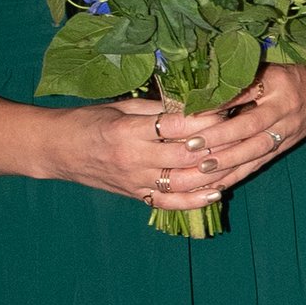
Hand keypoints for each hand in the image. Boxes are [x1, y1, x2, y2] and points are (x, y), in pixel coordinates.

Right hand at [46, 61, 305, 206]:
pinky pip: (170, 202)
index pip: (179, 124)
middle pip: (189, 154)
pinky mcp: (135, 196)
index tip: (234, 106)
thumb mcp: (120, 107)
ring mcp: (136, 181)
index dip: (210, 116)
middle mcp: (135, 159)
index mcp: (129, 131)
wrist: (56, 150)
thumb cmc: (88, 120)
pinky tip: (218, 191)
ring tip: (243, 159)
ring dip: (216, 172)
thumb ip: (156, 108)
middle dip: (221, 144)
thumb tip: (194, 102)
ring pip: (185, 180)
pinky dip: (195, 199)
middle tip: (249, 132)